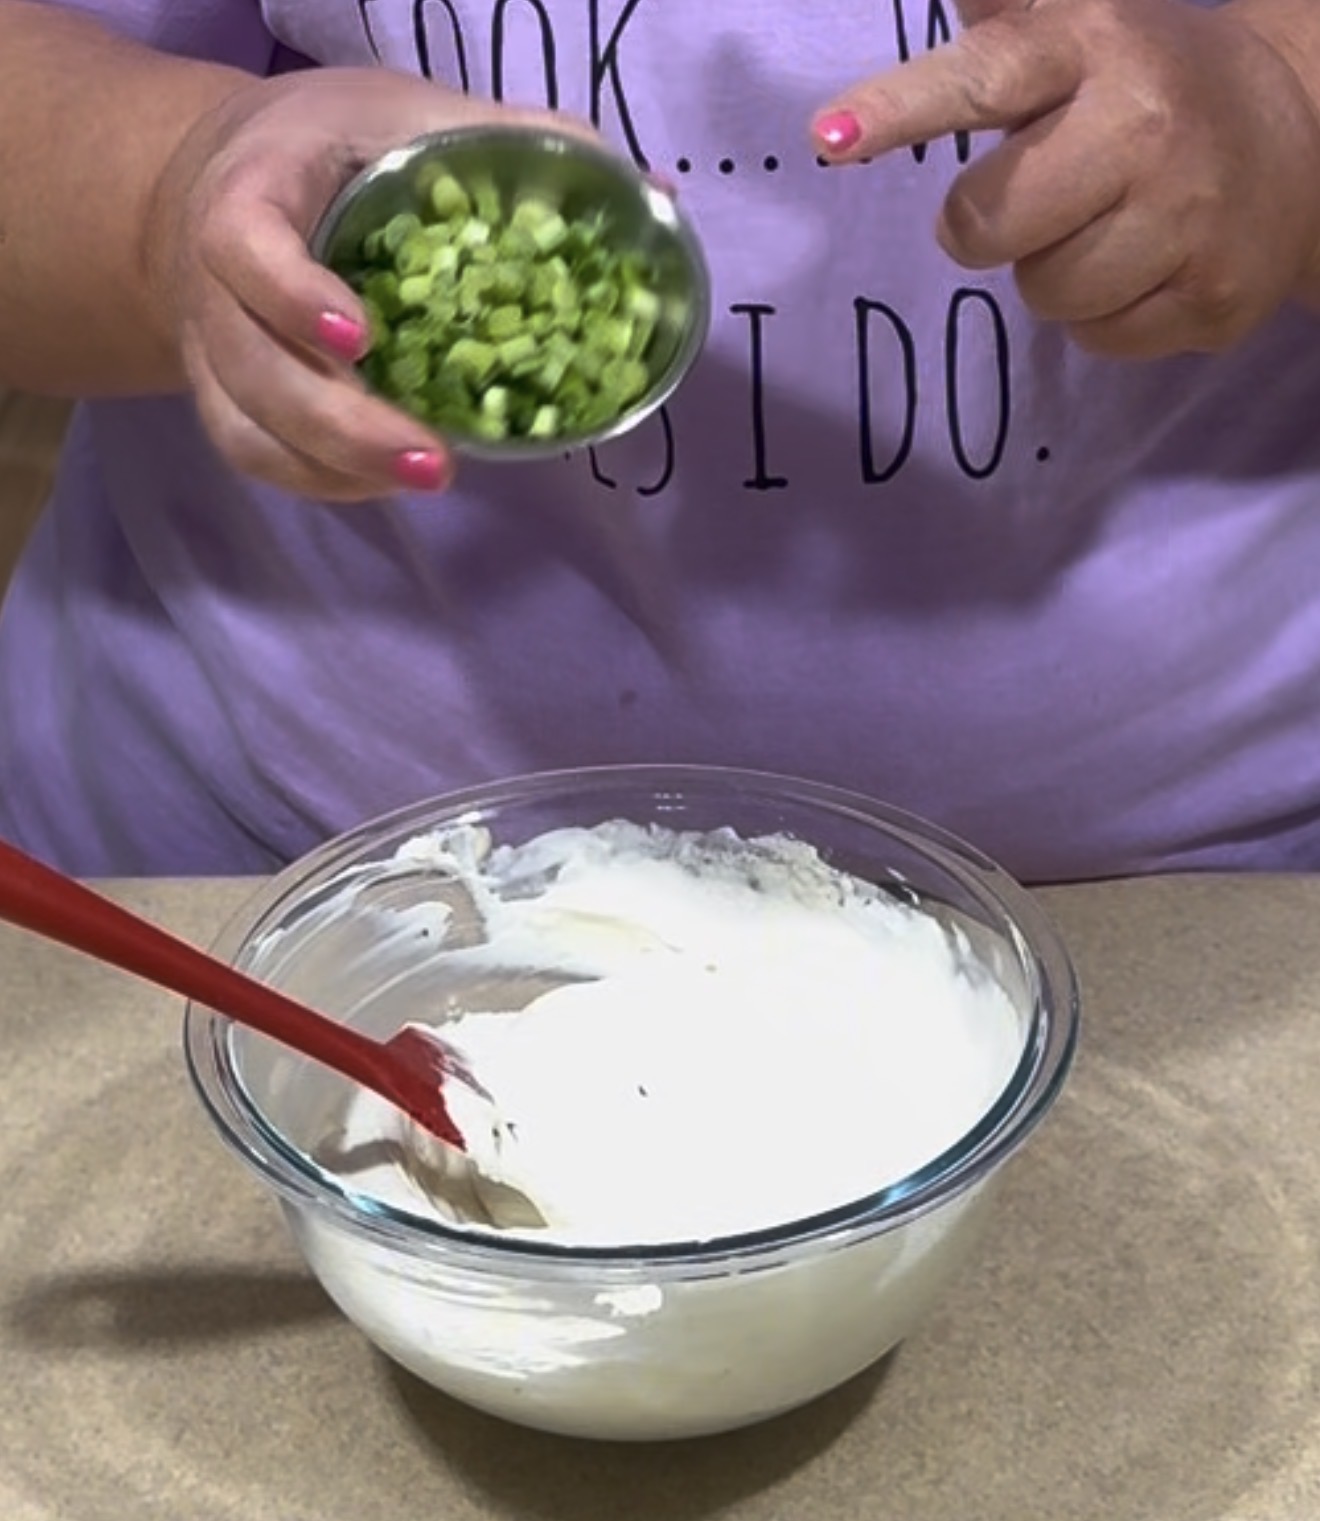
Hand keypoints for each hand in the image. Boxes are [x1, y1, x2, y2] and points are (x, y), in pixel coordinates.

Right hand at [143, 69, 582, 499]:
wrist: (236, 178)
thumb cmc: (338, 147)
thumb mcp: (414, 114)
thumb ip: (522, 143)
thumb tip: (654, 194)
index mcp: (253, 187)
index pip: (240, 244)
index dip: (291, 296)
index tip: (363, 337)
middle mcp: (214, 280)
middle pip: (252, 368)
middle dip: (340, 424)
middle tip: (436, 460)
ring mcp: (214, 350)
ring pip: (251, 429)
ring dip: (338, 467)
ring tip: (429, 476)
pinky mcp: (230, 399)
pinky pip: (263, 457)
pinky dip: (327, 480)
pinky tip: (393, 477)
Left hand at [812, 0, 1319, 357]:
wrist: (1307, 130)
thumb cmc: (1152, 82)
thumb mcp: (1080, 27)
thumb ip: (999, 19)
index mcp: (1098, 45)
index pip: (983, 78)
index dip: (901, 110)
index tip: (830, 137)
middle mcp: (1147, 127)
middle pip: (988, 224)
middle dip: (984, 225)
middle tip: (1032, 196)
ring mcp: (1188, 220)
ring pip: (1044, 294)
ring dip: (1052, 272)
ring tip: (1106, 223)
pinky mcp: (1211, 299)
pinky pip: (1098, 339)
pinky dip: (1105, 314)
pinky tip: (1145, 263)